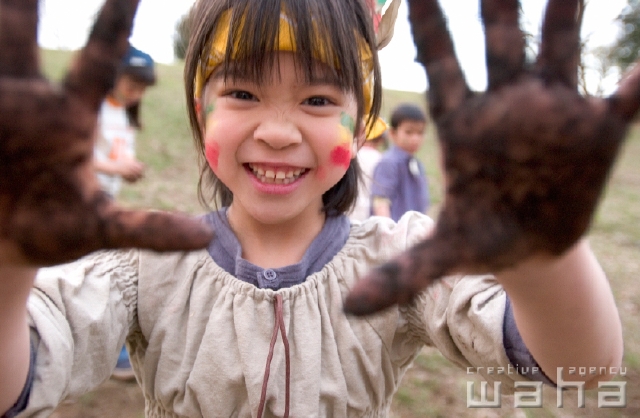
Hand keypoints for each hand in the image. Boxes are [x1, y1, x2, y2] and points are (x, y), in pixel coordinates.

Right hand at [0, 0, 212, 265]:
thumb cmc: (50, 228)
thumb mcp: (100, 228)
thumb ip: (148, 229)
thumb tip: (204, 238)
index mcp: (68, 118)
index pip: (95, 63)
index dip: (113, 26)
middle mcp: (28, 100)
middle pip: (20, 34)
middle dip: (25, 1)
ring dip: (0, 14)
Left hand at [344, 0, 639, 314]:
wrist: (531, 250)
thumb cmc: (481, 241)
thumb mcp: (442, 256)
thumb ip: (400, 274)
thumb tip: (351, 309)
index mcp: (464, 124)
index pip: (440, 65)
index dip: (430, 24)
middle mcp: (506, 104)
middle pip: (499, 39)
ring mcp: (553, 110)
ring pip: (559, 45)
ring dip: (565, 8)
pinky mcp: (596, 129)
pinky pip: (623, 98)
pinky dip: (636, 83)